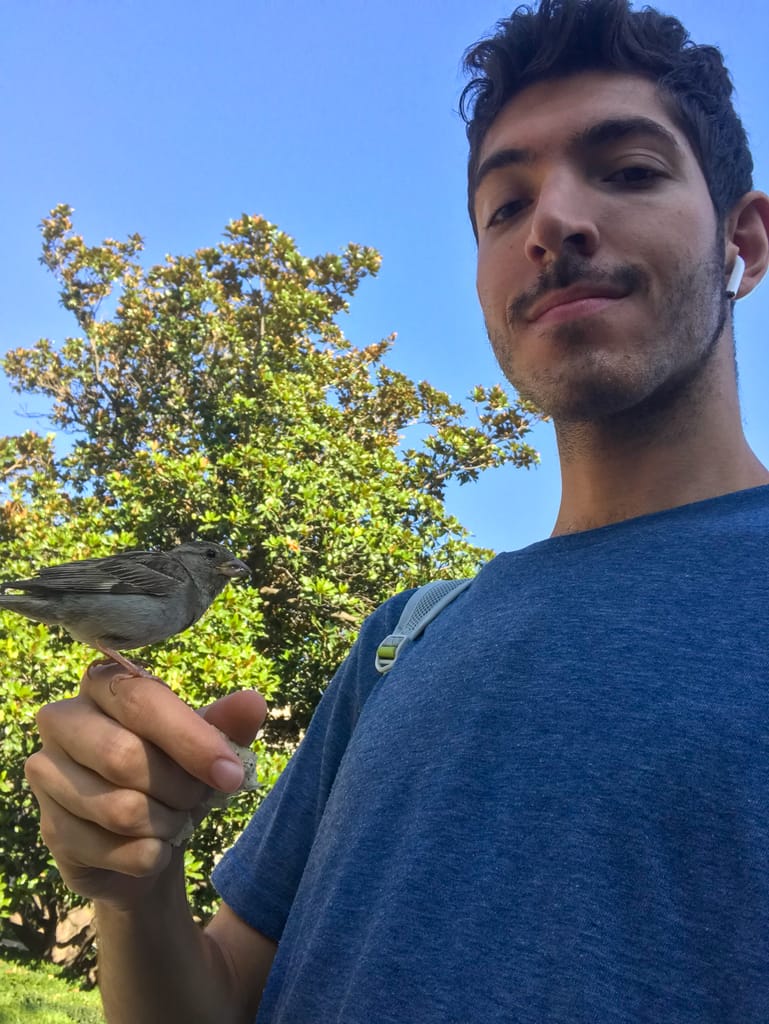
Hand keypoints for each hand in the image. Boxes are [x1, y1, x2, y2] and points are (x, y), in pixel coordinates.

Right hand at [24, 662, 266, 909]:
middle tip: (199, 799)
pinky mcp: (49, 828)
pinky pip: (110, 849)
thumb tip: (253, 703)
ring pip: (119, 808)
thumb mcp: (207, 747)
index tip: (231, 774)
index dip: (191, 740)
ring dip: (167, 825)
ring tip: (176, 822)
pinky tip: (154, 850)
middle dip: (179, 788)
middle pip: (123, 756)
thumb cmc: (175, 776)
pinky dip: (149, 856)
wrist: (147, 842)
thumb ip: (228, 725)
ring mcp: (46, 775)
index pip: (141, 701)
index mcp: (103, 684)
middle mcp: (62, 720)